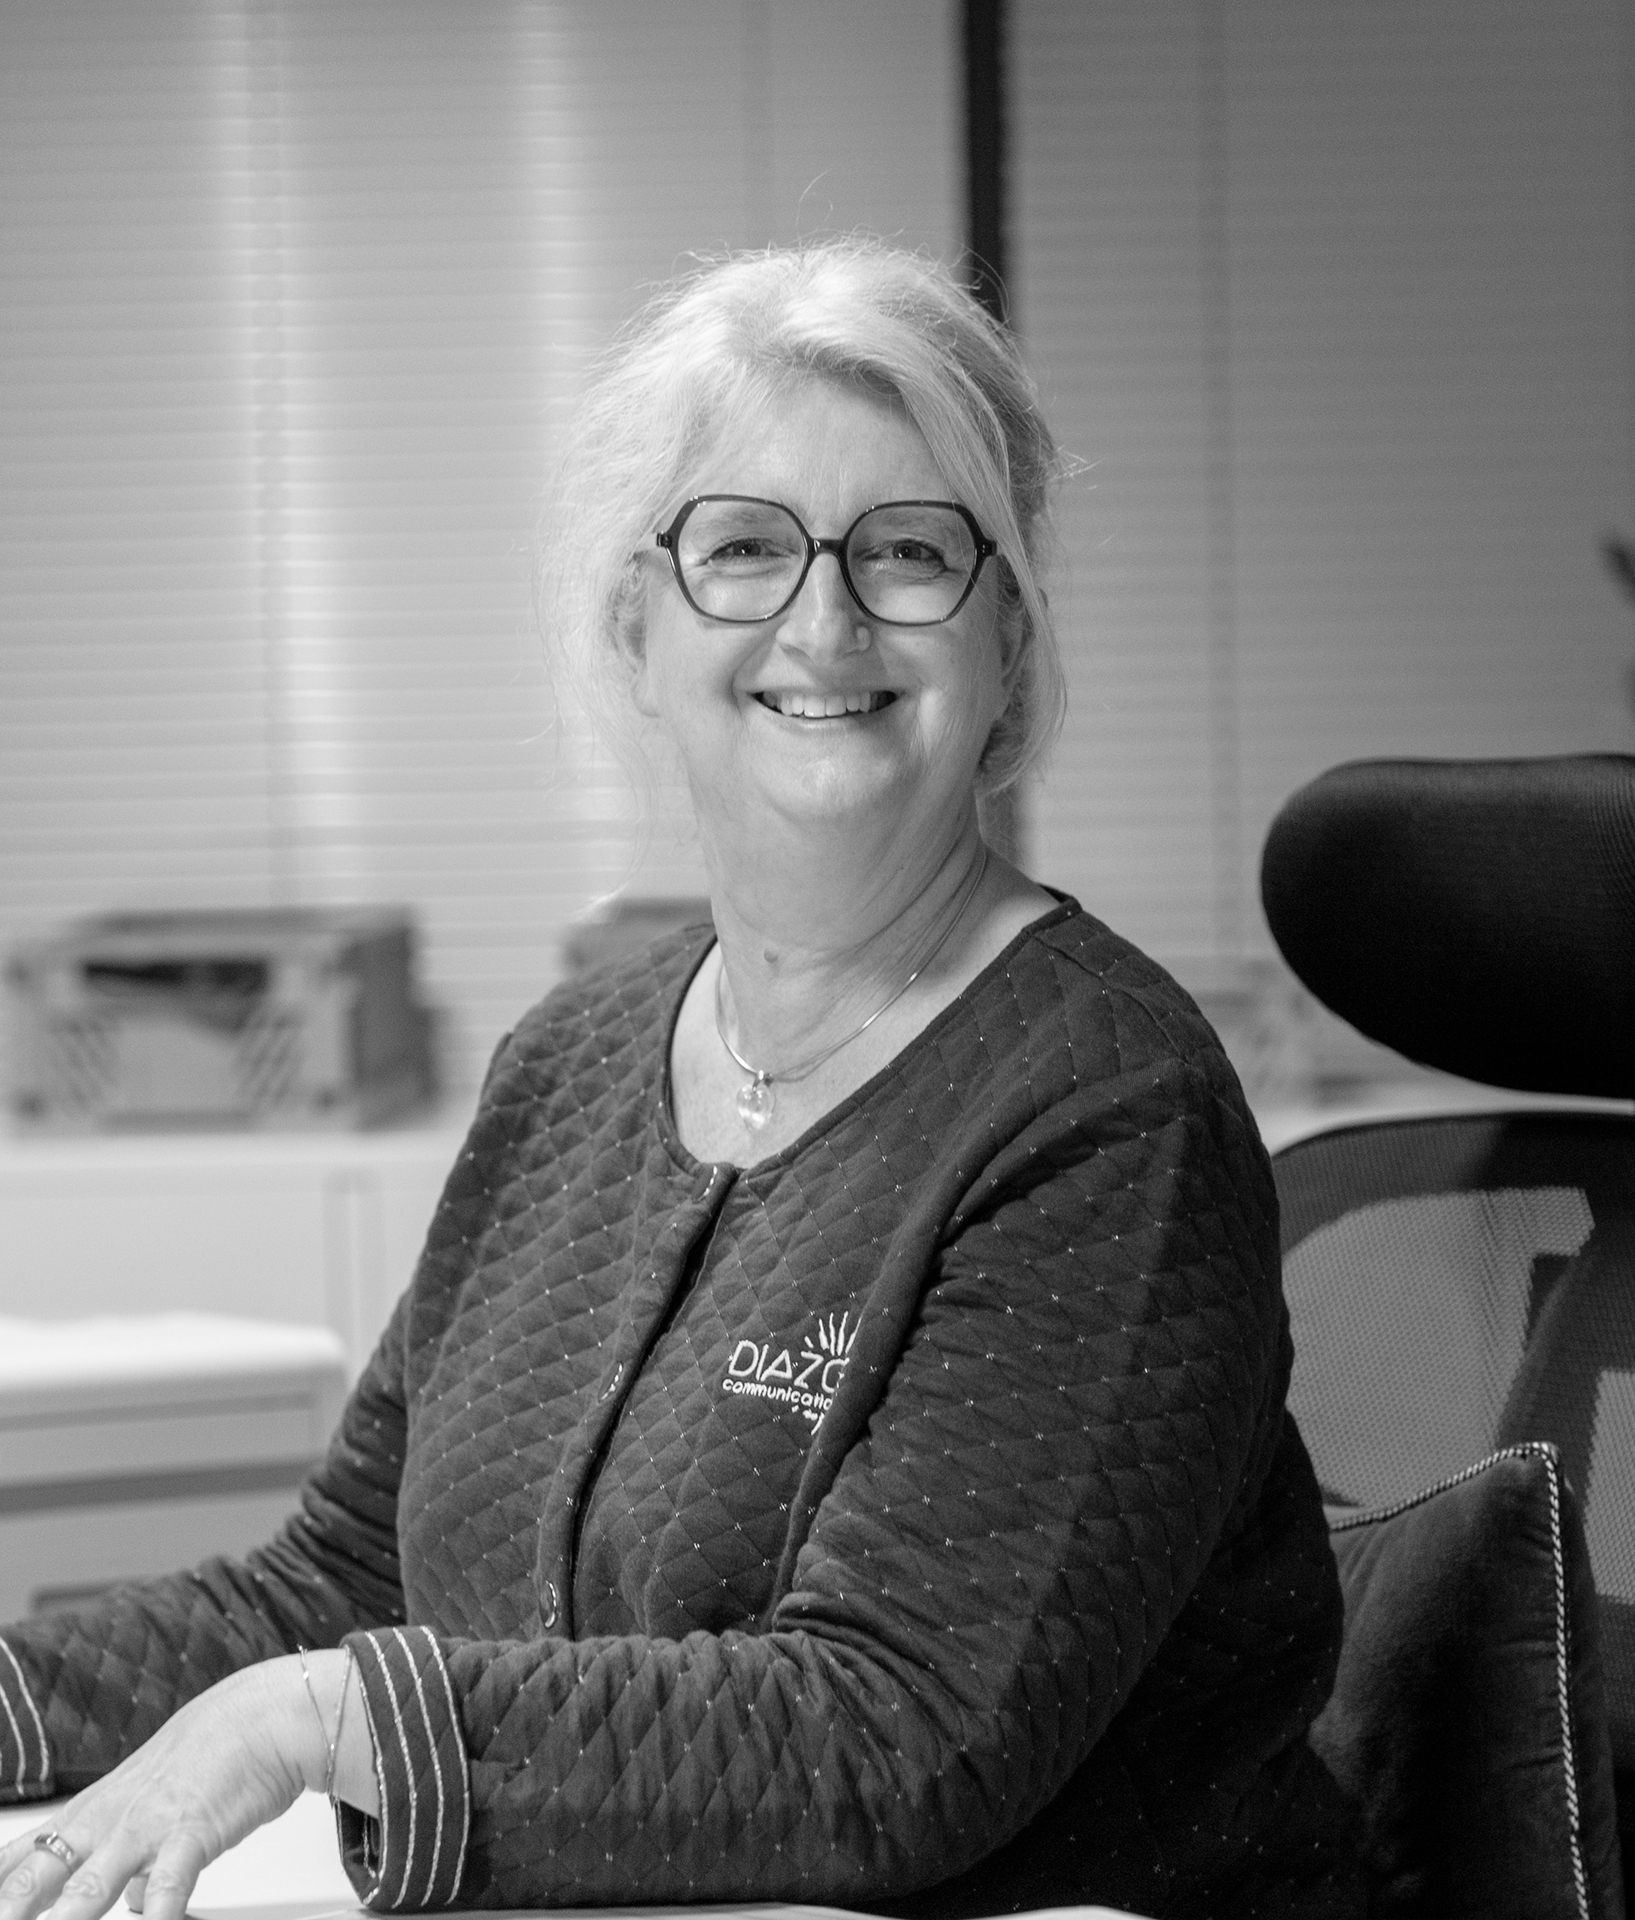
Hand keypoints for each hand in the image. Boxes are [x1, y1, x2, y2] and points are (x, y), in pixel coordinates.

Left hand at [0, 1652, 350, 1919]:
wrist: (264, 1715)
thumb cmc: (213, 1755)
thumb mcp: (156, 1805)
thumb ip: (134, 1861)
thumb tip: (138, 1902)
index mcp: (89, 1813)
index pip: (15, 1860)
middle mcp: (106, 1823)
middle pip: (35, 1878)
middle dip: (10, 1909)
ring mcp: (144, 1829)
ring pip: (89, 1888)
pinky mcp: (190, 1834)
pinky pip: (169, 1884)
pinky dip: (162, 1914)